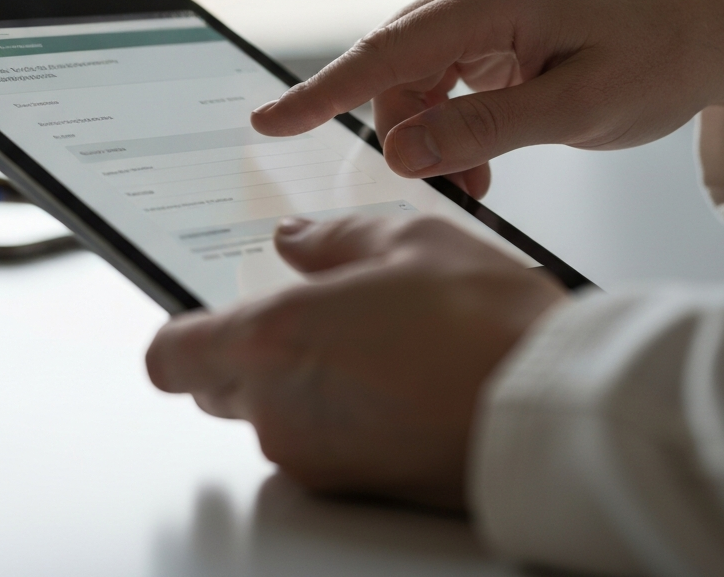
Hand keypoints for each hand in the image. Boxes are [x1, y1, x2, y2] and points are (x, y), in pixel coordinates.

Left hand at [146, 214, 565, 509]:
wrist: (552, 407)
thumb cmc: (487, 321)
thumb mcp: (408, 239)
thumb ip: (332, 238)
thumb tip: (294, 239)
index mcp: (278, 338)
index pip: (172, 355)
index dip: (183, 333)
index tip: (207, 315)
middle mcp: (281, 407)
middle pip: (218, 384)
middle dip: (250, 350)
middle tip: (313, 316)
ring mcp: (314, 455)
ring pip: (269, 414)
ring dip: (298, 381)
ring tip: (372, 342)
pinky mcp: (351, 486)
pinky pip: (314, 443)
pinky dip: (334, 413)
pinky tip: (395, 380)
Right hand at [251, 0, 723, 197]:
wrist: (712, 34)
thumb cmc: (660, 62)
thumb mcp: (576, 112)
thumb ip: (482, 132)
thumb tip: (401, 151)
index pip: (390, 48)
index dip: (326, 89)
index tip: (271, 120)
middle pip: (399, 64)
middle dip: (405, 130)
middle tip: (449, 186)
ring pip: (419, 72)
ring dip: (432, 130)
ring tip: (477, 178)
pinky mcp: (495, 17)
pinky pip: (447, 70)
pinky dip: (452, 117)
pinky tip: (482, 152)